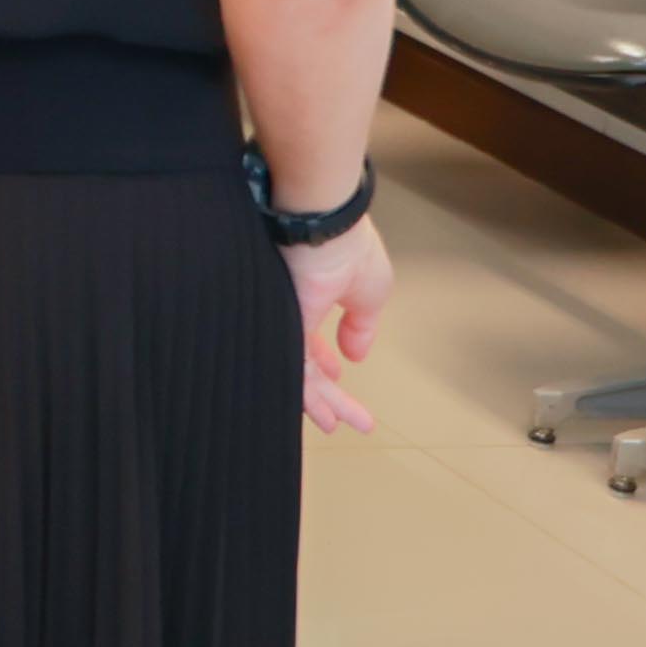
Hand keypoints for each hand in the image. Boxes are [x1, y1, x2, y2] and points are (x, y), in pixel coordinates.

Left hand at [284, 215, 386, 434]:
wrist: (324, 222)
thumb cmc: (348, 245)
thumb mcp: (369, 293)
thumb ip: (360, 326)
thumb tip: (356, 354)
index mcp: (309, 298)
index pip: (310, 339)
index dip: (324, 363)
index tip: (339, 379)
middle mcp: (287, 311)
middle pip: (304, 361)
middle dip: (325, 393)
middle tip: (340, 420)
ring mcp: (279, 319)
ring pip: (298, 370)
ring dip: (318, 401)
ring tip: (333, 424)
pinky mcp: (276, 327)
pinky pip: (293, 368)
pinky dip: (308, 393)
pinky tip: (324, 412)